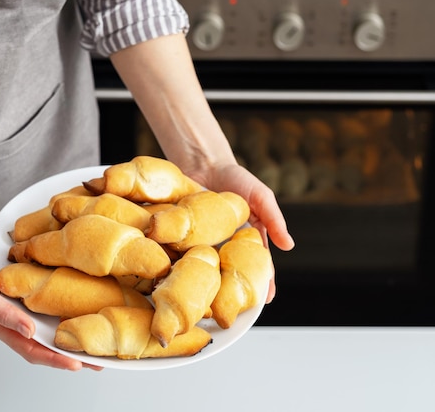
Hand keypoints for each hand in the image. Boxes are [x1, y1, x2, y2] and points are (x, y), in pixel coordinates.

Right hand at [0, 240, 102, 370]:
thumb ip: (4, 314)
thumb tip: (29, 331)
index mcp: (3, 327)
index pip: (34, 351)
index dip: (56, 359)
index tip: (78, 364)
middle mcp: (15, 321)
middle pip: (48, 343)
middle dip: (73, 353)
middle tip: (100, 359)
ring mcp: (21, 308)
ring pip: (50, 325)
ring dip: (71, 332)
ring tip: (95, 336)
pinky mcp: (24, 292)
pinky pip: (46, 305)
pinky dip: (62, 308)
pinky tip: (78, 306)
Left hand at [184, 162, 295, 302]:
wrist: (205, 164)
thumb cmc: (237, 179)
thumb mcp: (261, 196)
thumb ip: (274, 219)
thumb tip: (289, 247)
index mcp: (246, 239)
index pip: (257, 266)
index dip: (263, 284)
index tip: (265, 301)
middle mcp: (225, 246)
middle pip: (231, 274)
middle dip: (235, 291)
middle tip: (236, 309)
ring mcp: (204, 242)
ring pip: (208, 268)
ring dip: (209, 283)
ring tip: (211, 301)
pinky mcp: (184, 236)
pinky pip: (184, 252)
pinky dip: (185, 264)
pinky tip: (185, 277)